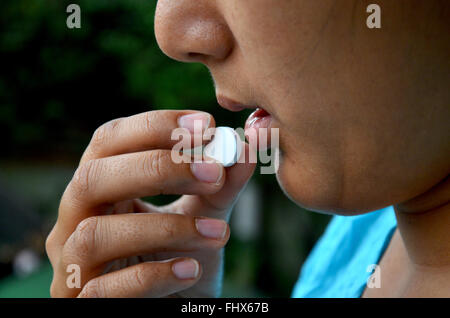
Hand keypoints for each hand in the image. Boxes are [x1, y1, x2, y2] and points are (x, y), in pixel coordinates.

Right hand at [45, 110, 255, 296]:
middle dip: (157, 169)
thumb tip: (245, 148)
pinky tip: (193, 269)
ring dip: (166, 228)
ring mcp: (72, 266)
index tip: (206, 125)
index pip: (109, 141)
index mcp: (102, 189)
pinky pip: (105, 288)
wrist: (173, 305)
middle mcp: (74, 221)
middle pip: (92, 178)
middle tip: (214, 172)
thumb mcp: (201, 218)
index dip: (153, 127)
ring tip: (220, 231)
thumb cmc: (179, 260)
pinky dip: (154, 275)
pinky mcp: (82, 303)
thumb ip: (219, 187)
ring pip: (96, 234)